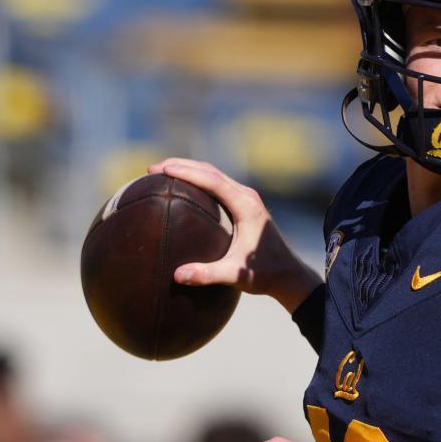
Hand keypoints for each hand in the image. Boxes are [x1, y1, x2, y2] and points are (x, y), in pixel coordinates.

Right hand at [148, 158, 321, 311]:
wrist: (288, 275)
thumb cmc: (264, 274)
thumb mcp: (235, 275)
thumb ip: (207, 275)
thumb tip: (177, 276)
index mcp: (247, 206)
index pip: (214, 181)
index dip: (188, 172)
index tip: (163, 169)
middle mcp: (247, 197)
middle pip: (211, 172)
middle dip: (182, 166)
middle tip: (152, 168)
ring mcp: (247, 198)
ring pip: (214, 175)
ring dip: (188, 170)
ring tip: (161, 171)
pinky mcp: (244, 204)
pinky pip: (217, 184)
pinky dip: (197, 180)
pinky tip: (181, 187)